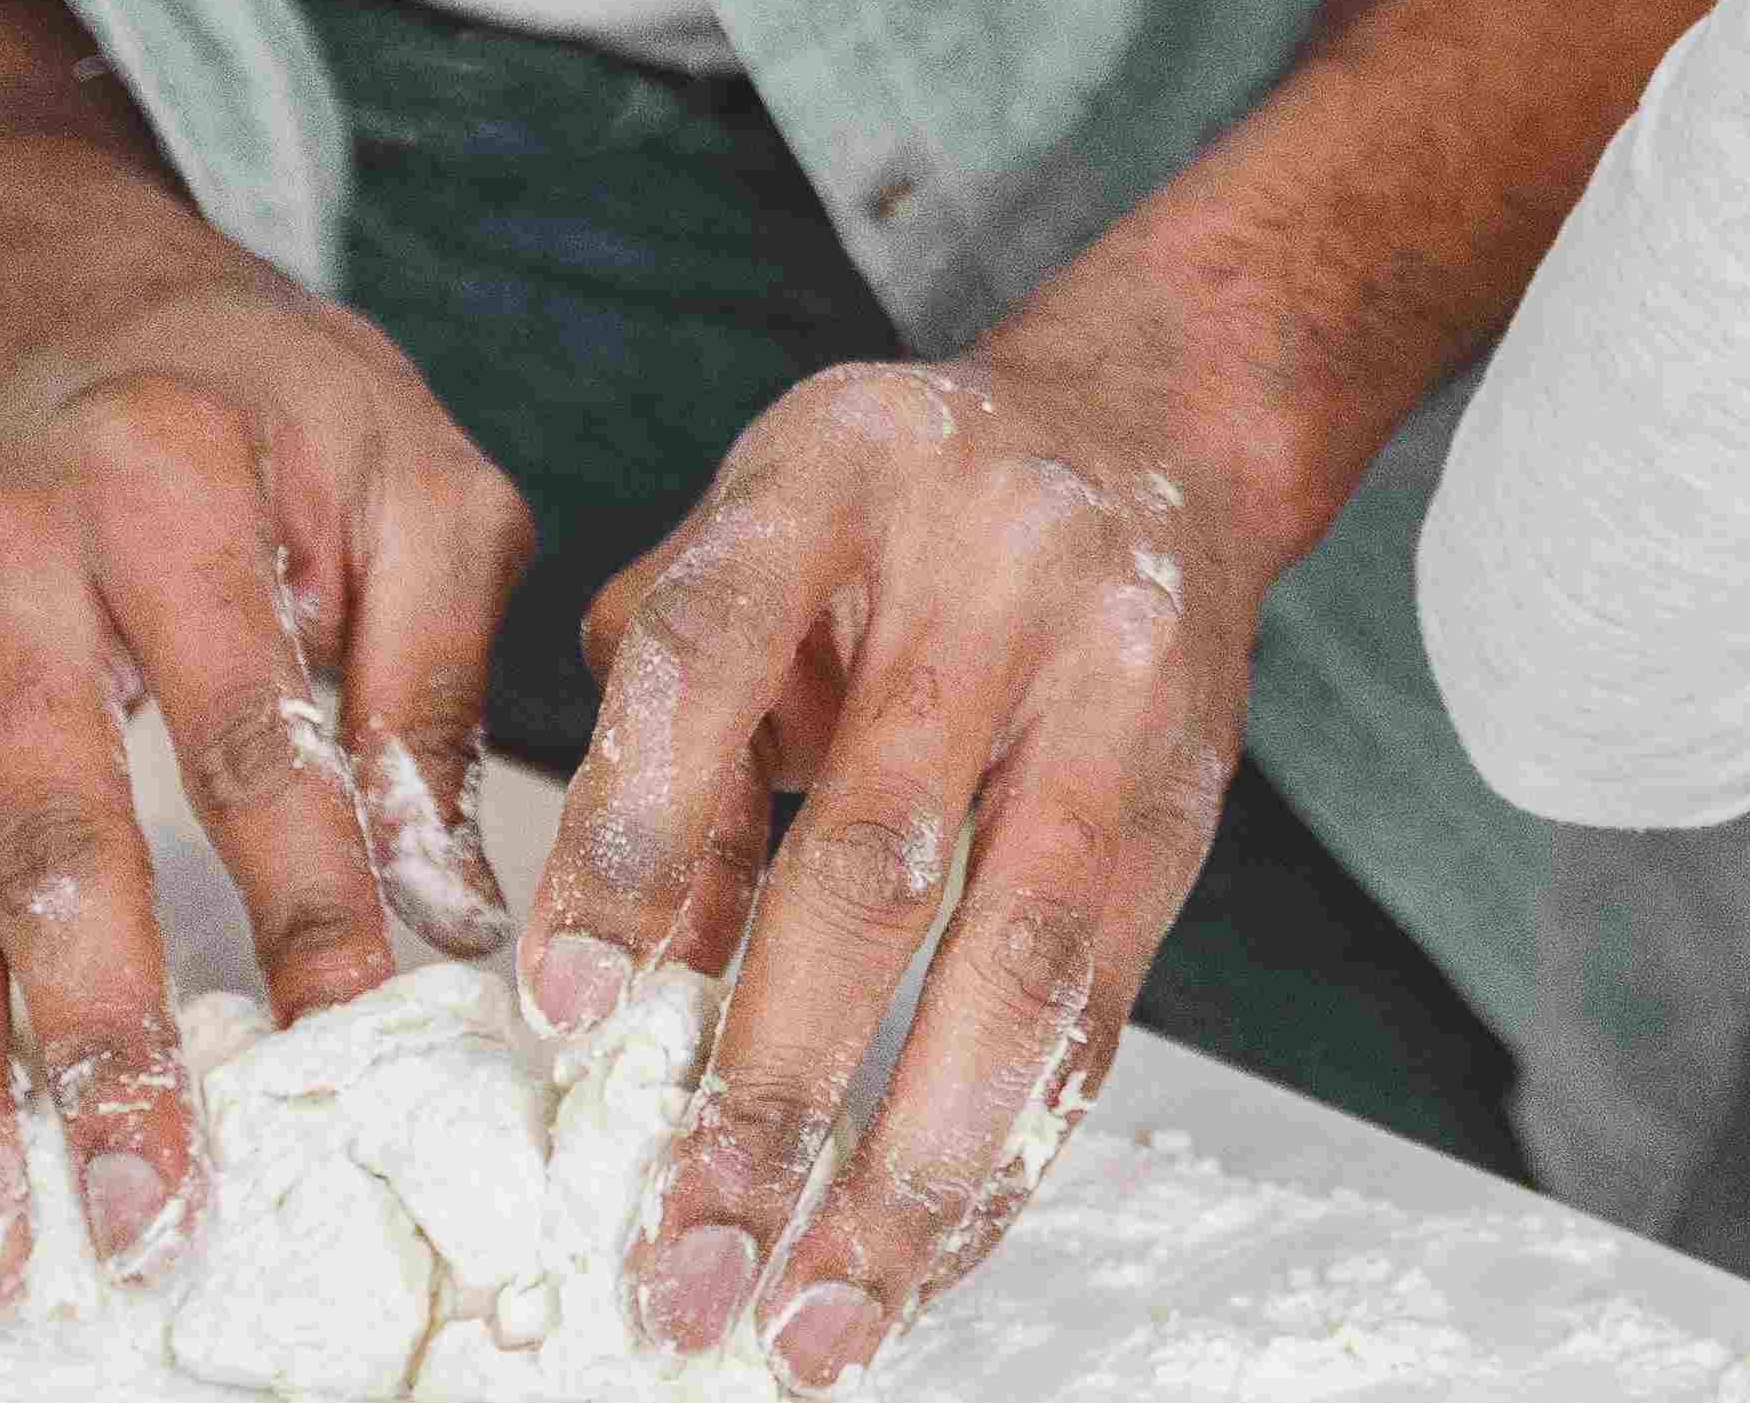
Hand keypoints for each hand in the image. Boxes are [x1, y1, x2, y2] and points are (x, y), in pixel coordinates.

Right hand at [0, 219, 533, 1318]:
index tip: (354, 1030)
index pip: (242, 732)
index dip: (303, 894)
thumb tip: (444, 892)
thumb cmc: (274, 404)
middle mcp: (0, 588)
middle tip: (148, 1192)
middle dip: (96, 1039)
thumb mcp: (417, 474)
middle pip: (46, 842)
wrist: (91, 327)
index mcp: (156, 498)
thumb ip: (435, 668)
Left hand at [516, 322, 1257, 1389]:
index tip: (564, 1014)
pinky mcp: (1185, 800)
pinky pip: (1101, 1001)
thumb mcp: (749, 539)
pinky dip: (1010, 1149)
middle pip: (874, 852)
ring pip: (1016, 957)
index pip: (708, 656)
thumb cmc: (892, 516)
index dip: (632, 837)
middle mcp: (993, 575)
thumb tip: (610, 981)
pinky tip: (926, 1257)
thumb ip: (663, 727)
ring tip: (815, 1324)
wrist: (1148, 435)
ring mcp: (1113, 691)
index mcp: (835, 477)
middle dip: (770, 1084)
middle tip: (679, 1259)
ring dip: (908, 1168)